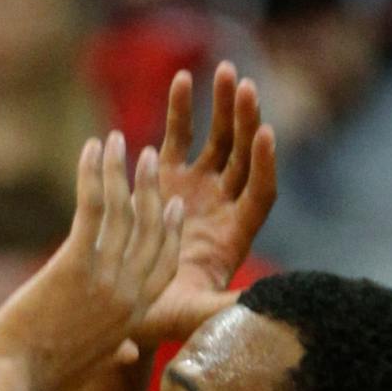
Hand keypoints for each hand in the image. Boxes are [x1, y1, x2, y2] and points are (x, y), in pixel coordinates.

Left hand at [0, 134, 183, 390]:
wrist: (12, 383)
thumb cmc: (44, 379)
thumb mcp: (91, 366)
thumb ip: (116, 353)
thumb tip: (128, 353)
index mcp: (133, 316)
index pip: (166, 265)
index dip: (170, 230)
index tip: (172, 202)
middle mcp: (128, 295)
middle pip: (152, 230)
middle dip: (151, 188)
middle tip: (149, 157)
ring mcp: (105, 280)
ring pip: (125, 213)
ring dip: (123, 171)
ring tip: (119, 141)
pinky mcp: (75, 266)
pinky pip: (93, 209)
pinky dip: (94, 176)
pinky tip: (91, 150)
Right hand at [139, 63, 277, 346]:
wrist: (123, 305)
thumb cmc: (159, 318)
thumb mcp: (193, 314)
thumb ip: (225, 308)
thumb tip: (268, 308)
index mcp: (234, 237)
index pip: (260, 193)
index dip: (264, 165)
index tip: (265, 135)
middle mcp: (222, 206)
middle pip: (245, 157)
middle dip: (247, 123)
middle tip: (247, 88)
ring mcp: (196, 188)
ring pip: (218, 141)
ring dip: (224, 107)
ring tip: (227, 72)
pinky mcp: (166, 177)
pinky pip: (178, 137)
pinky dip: (182, 109)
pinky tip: (182, 78)